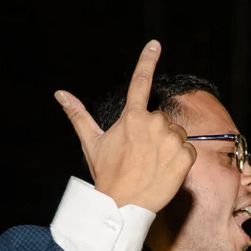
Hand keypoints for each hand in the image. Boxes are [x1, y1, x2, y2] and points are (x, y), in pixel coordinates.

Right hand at [55, 41, 196, 214]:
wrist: (124, 206)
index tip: (155, 44)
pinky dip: (181, 160)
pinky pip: (189, 150)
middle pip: (162, 119)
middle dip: (155, 133)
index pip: (140, 81)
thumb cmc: (108, 175)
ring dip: (169, 146)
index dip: (147, 60)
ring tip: (153, 165)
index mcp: (131, 117)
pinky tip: (166, 171)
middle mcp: (153, 123)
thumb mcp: (92, 143)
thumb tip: (60, 94)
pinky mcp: (186, 156)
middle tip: (142, 155)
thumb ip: (79, 115)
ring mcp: (171, 139)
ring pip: (177, 134)